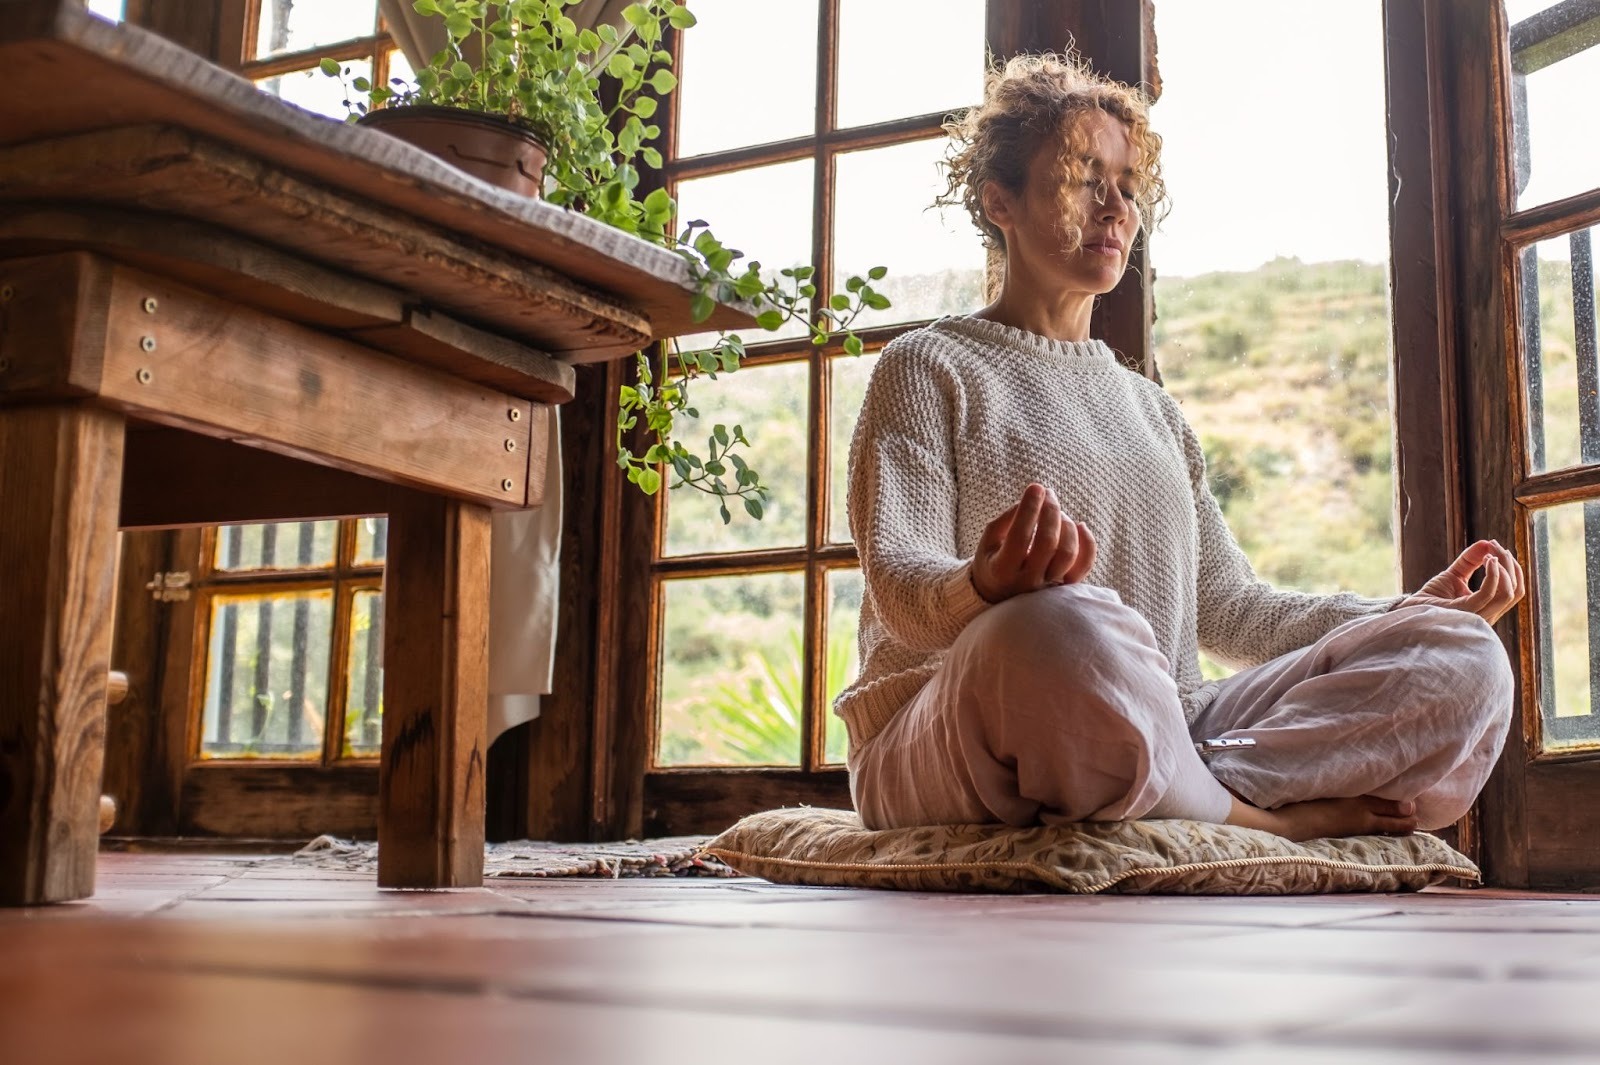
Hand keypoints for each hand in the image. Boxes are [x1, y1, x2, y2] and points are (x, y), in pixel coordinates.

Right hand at [971, 483, 1095, 603]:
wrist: (999, 595)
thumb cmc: (993, 561)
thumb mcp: (988, 541)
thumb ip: (1007, 519)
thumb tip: (1033, 499)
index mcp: (1002, 570)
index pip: (1020, 535)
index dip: (1029, 509)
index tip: (1035, 487)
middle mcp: (1027, 581)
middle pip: (1047, 543)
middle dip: (1050, 511)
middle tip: (1047, 494)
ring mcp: (1048, 587)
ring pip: (1067, 554)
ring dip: (1066, 525)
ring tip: (1058, 512)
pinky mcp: (1065, 587)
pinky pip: (1084, 566)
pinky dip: (1087, 543)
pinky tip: (1080, 525)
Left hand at [1396, 539, 1524, 624]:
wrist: (1409, 611)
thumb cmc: (1431, 598)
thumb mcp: (1453, 575)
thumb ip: (1470, 561)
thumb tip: (1487, 543)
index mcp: (1488, 608)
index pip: (1515, 590)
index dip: (1513, 567)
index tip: (1497, 546)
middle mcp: (1487, 615)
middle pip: (1516, 591)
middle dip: (1510, 564)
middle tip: (1495, 545)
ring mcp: (1476, 616)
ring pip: (1507, 593)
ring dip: (1504, 567)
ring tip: (1491, 552)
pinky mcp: (1462, 612)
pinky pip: (1487, 595)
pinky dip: (1493, 575)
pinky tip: (1487, 560)